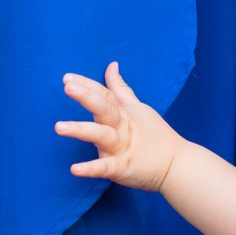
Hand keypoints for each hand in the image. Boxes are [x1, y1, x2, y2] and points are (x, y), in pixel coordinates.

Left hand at [56, 62, 181, 191]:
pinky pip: (105, 168)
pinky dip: (91, 168)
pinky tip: (74, 169)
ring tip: (59, 127)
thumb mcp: (137, 107)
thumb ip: (120, 88)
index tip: (67, 77)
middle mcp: (121, 127)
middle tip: (68, 87)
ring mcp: (122, 147)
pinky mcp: (122, 168)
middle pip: (103, 108)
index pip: (104, 94)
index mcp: (123, 112)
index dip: (86, 85)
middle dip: (86, 96)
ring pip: (101, 135)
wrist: (177, 164)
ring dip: (80, 130)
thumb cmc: (155, 134)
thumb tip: (111, 65)